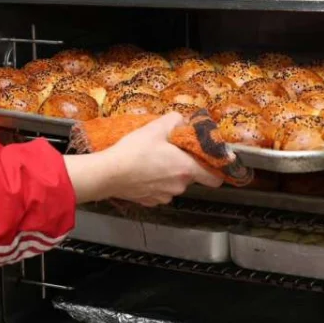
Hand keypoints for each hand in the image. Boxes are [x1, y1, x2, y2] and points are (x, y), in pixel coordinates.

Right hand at [65, 113, 223, 206]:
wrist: (109, 173)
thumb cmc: (134, 151)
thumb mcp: (155, 128)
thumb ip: (175, 121)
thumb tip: (183, 121)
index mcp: (186, 168)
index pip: (215, 178)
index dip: (215, 169)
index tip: (209, 161)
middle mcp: (180, 186)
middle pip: (191, 176)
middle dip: (184, 165)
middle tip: (169, 152)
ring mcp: (165, 196)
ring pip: (174, 184)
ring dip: (169, 175)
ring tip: (152, 161)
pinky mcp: (151, 202)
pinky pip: (160, 191)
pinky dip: (156, 184)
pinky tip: (143, 173)